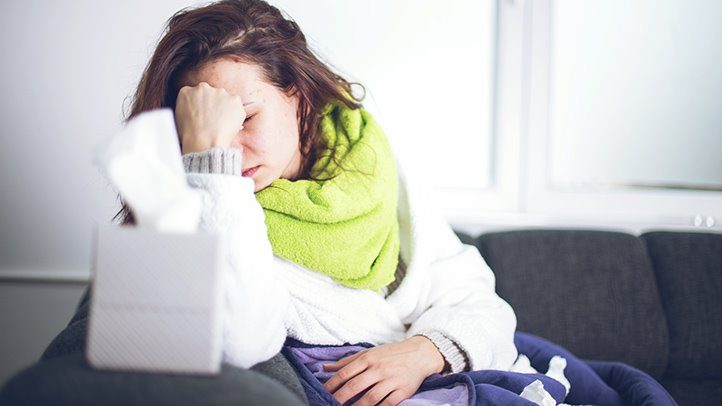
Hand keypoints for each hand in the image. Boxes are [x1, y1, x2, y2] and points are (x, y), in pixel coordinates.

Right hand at [174, 81, 245, 153]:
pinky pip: (237, 107)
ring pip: (225, 99)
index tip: (203, 115)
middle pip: (210, 94)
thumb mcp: (177, 118)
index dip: (200, 106)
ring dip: (225, 109)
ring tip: (221, 125)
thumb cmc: (189, 136)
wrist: (204, 142)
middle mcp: (203, 88)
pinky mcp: (234, 100)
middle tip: (213, 120)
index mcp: (186, 91)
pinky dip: (235, 115)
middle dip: (212, 104)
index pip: (194, 94)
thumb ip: (186, 108)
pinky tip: (229, 126)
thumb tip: (192, 111)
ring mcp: (220, 93)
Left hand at [322, 335, 444, 405]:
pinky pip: (388, 403)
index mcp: (368, 358)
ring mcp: (391, 380)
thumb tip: (325, 367)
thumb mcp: (369, 352)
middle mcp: (378, 369)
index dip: (332, 384)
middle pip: (355, 386)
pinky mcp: (403, 390)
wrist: (419, 353)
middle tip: (330, 405)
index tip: (323, 392)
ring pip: (371, 397)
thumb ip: (347, 361)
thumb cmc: (391, 353)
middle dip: (340, 398)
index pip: (345, 373)